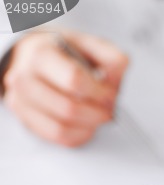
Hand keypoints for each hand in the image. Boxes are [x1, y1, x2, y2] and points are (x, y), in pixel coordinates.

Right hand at [2, 30, 128, 146]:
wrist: (35, 57)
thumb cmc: (62, 53)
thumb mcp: (89, 45)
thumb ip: (110, 57)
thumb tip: (118, 74)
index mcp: (41, 54)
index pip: (74, 80)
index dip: (99, 92)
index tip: (111, 95)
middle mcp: (25, 78)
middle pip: (69, 108)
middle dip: (97, 113)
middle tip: (108, 110)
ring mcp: (22, 102)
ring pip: (62, 128)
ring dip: (89, 126)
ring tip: (98, 116)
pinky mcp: (27, 120)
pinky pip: (58, 137)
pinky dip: (79, 135)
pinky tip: (87, 126)